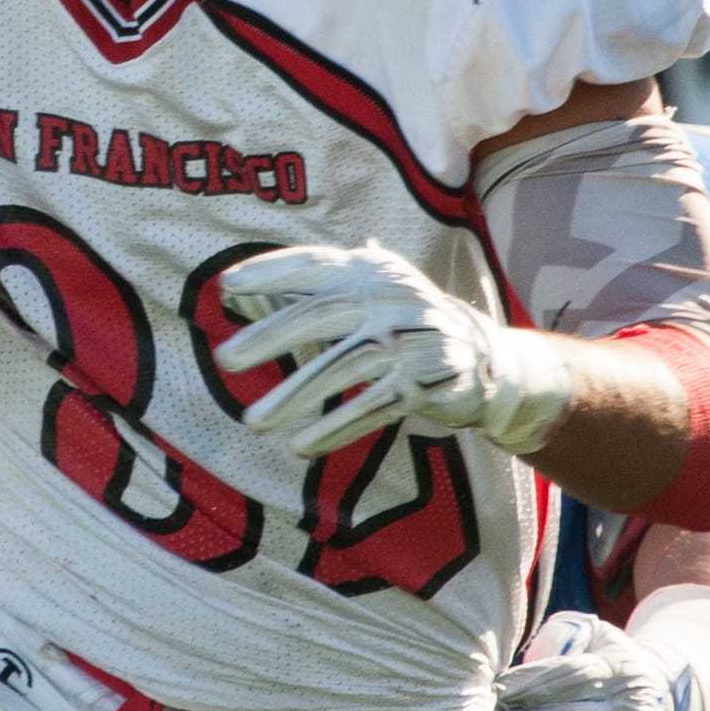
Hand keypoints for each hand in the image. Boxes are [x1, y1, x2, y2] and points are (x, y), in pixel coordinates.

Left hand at [215, 242, 570, 457]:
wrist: (484, 356)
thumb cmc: (405, 320)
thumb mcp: (369, 290)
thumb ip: (310, 287)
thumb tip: (232, 284)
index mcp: (373, 272)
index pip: (317, 264)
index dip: (272, 272)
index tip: (226, 286)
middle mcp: (393, 299)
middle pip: (324, 314)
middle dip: (271, 337)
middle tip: (225, 359)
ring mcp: (413, 340)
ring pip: (346, 366)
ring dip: (297, 395)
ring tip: (254, 419)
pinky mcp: (428, 383)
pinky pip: (376, 406)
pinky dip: (337, 427)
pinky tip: (301, 446)